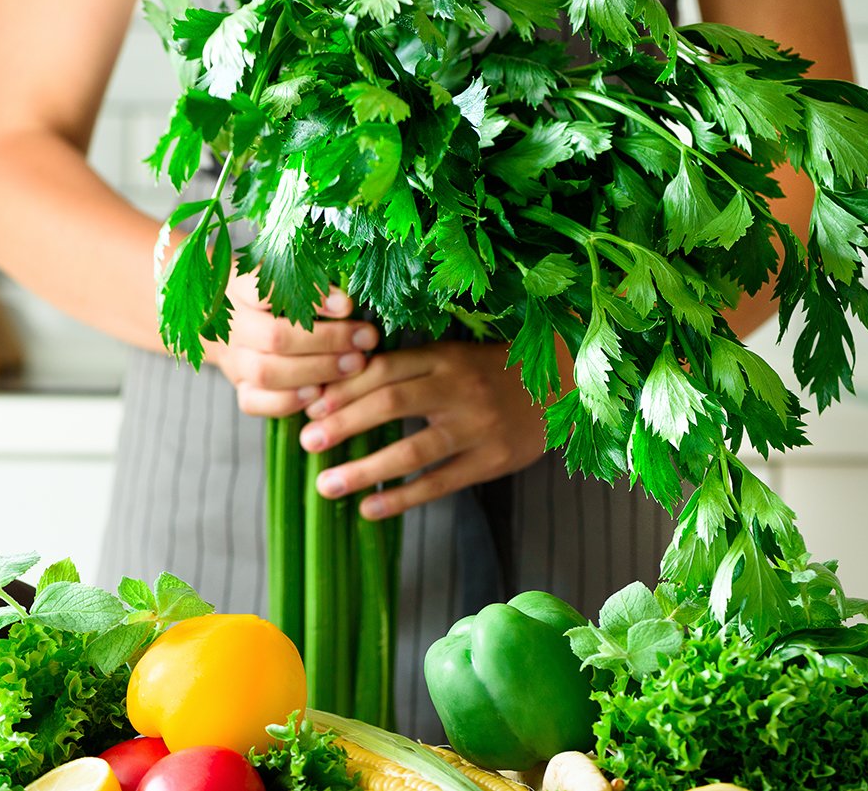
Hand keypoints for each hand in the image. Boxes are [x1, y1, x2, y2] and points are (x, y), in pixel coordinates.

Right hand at [205, 272, 378, 417]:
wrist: (226, 318)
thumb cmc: (270, 293)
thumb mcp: (283, 274)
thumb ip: (310, 281)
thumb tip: (346, 304)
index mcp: (239, 288)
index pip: (267, 290)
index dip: (311, 298)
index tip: (347, 305)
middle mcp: (233, 325)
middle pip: (275, 337)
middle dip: (327, 341)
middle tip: (365, 340)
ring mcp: (233, 359)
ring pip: (266, 372)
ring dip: (317, 371)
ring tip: (355, 364)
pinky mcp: (239, 387)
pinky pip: (255, 402)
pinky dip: (289, 401)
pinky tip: (319, 393)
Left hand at [300, 342, 549, 519]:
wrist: (560, 389)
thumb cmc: (490, 374)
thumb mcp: (452, 358)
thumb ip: (406, 370)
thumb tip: (338, 388)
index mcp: (444, 358)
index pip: (384, 370)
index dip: (344, 389)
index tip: (310, 407)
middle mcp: (459, 389)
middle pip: (392, 404)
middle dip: (344, 424)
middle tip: (307, 444)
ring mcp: (478, 427)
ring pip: (413, 450)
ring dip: (365, 470)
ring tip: (327, 485)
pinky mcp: (492, 460)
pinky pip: (440, 483)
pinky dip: (402, 499)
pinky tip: (369, 510)